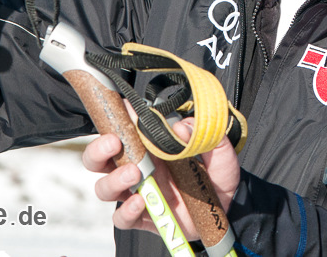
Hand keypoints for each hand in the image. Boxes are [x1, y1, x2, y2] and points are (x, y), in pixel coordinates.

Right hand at [83, 120, 240, 236]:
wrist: (227, 208)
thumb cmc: (217, 174)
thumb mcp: (218, 150)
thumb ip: (203, 134)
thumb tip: (180, 127)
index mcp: (150, 147)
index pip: (122, 130)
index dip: (113, 118)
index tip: (116, 108)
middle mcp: (138, 168)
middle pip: (99, 159)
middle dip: (99, 149)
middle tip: (115, 143)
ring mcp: (137, 193)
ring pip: (104, 187)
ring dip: (114, 179)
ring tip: (135, 175)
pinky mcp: (142, 218)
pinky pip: (122, 218)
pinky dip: (126, 211)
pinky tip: (140, 203)